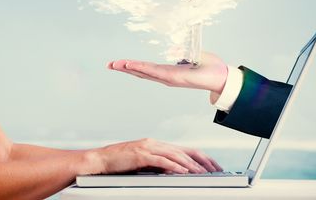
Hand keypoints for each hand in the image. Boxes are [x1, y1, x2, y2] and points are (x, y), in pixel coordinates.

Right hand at [88, 138, 221, 174]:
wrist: (100, 160)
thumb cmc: (119, 163)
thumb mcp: (142, 163)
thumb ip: (158, 165)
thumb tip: (175, 172)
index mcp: (155, 145)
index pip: (184, 149)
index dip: (200, 157)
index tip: (212, 166)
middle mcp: (154, 143)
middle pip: (184, 150)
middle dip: (202, 160)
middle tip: (215, 169)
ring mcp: (147, 147)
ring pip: (175, 154)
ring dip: (190, 164)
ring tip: (202, 172)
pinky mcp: (140, 155)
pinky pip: (162, 160)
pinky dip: (174, 166)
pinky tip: (183, 171)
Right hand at [107, 52, 227, 94]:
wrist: (223, 78)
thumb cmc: (210, 68)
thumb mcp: (192, 56)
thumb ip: (181, 53)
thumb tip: (172, 50)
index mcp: (169, 72)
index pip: (146, 68)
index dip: (131, 66)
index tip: (118, 63)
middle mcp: (166, 77)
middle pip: (140, 72)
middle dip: (124, 68)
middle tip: (109, 65)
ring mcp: (168, 78)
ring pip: (144, 72)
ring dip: (129, 68)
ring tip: (115, 64)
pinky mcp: (174, 78)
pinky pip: (154, 72)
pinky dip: (142, 68)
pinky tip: (131, 65)